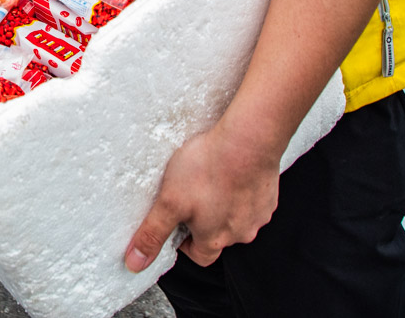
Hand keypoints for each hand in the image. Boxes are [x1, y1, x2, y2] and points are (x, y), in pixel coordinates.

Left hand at [124, 121, 280, 272]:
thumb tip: (136, 263)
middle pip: (218, 237)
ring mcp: (258, 215)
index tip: (176, 224)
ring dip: (222, 206)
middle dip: (203, 223)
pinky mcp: (268, 196)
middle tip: (190, 198)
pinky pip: (251, 201)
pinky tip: (228, 172)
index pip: (199, 256)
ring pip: (236, 219)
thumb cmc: (208, 168)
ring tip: (207, 181)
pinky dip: (239, 191)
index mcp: (215, 239)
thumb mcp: (169, 202)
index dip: (184, 243)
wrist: (247, 141)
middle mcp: (241, 233)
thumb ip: (153, 233)